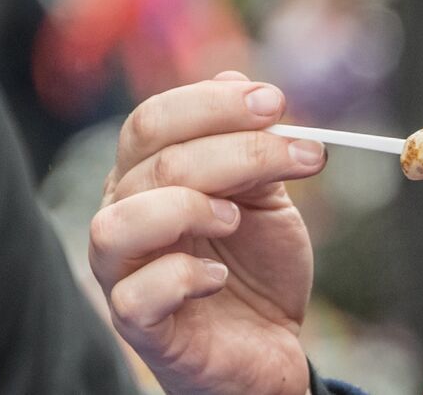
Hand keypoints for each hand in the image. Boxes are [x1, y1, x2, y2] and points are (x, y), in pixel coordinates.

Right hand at [90, 71, 326, 394]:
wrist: (269, 343)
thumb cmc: (256, 264)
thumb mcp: (264, 195)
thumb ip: (250, 146)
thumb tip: (236, 80)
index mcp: (147, 175)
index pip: (153, 119)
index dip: (213, 104)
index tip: (276, 102)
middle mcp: (123, 216)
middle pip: (156, 161)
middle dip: (237, 147)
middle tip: (301, 150)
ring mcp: (122, 273)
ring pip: (121, 222)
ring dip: (189, 206)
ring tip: (238, 217)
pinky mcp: (139, 325)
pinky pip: (135, 295)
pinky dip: (182, 278)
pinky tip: (220, 277)